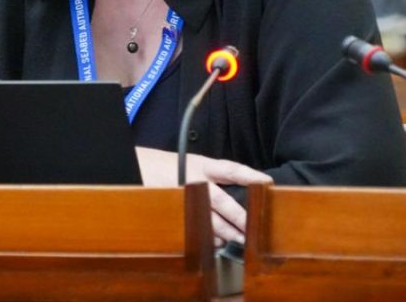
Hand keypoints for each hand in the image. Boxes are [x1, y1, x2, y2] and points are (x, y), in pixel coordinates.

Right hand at [136, 147, 271, 244]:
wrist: (138, 167)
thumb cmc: (169, 166)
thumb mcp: (193, 163)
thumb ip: (214, 176)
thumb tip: (244, 189)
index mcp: (202, 165)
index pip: (230, 169)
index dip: (250, 176)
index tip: (268, 183)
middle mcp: (195, 180)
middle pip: (223, 202)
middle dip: (240, 218)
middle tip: (255, 229)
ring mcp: (185, 197)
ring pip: (210, 220)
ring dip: (227, 232)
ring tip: (240, 240)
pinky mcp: (176, 211)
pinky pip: (195, 228)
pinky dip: (208, 238)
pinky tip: (217, 243)